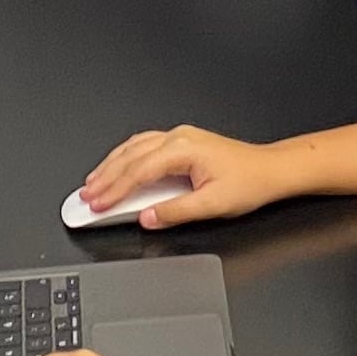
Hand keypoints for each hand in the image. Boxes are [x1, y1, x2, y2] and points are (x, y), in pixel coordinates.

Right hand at [77, 125, 295, 228]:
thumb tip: (147, 218)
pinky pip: (144, 146)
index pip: (138, 171)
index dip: (114, 190)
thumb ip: (176, 212)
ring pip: (134, 148)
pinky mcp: (181, 142)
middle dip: (105, 178)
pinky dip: (125, 158)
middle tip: (85, 197)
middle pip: (130, 157)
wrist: (271, 170)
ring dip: (111, 166)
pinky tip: (116, 166)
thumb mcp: (213, 205)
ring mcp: (179, 137)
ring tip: (93, 183)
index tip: (96, 205)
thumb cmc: (249, 183)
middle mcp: (179, 138)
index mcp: (184, 149)